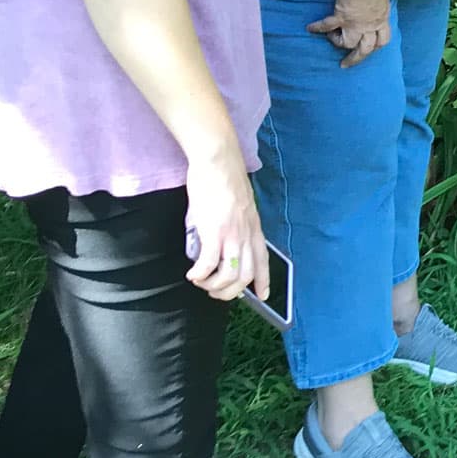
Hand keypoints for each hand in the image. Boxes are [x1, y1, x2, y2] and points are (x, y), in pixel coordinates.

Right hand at [183, 142, 267, 303]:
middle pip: (246, 276)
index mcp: (254, 228)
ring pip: (230, 275)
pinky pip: (209, 264)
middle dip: (229, 292)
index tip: (262, 296)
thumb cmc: (223, 180)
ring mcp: (232, 234)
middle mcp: (246, 234)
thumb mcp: (237, 208)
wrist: (218, 161)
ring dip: (213, 286)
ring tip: (201, 282)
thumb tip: (217, 244)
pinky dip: (200, 275)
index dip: (264, 281)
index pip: (264, 260)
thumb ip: (233, 227)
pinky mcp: (214, 231)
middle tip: (213, 291)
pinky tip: (192, 274)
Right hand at [309, 0, 390, 67]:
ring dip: (338, 42)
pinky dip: (318, 28)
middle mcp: (370, 25)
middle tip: (345, 64)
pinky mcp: (341, 16)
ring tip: (331, 37)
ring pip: (348, 43)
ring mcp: (356, 23)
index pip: (383, 39)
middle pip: (366, 49)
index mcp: (382, 18)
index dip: (375, 46)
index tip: (369, 49)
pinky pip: (327, 26)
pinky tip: (310, 28)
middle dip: (355, 59)